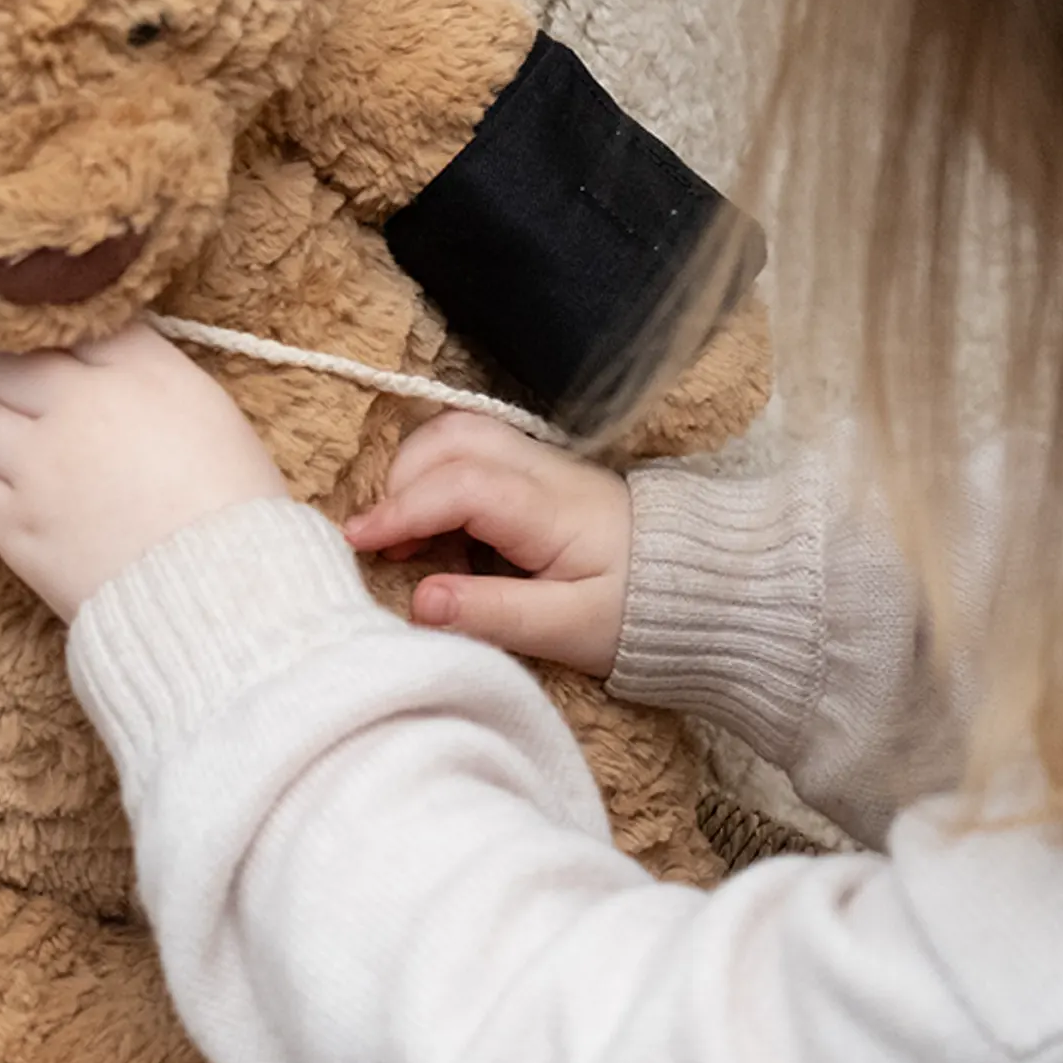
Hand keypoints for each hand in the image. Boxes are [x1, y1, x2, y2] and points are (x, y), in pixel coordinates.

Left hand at [0, 321, 288, 619]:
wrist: (224, 596)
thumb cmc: (231, 502)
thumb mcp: (203, 406)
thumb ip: (141, 365)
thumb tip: (87, 348)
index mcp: (138, 368)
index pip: (65, 320)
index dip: (58, 344)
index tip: (66, 366)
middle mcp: (77, 404)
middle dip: (5, 380)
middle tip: (30, 408)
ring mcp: (37, 466)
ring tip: (13, 454)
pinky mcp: (15, 526)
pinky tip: (14, 498)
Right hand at [344, 411, 630, 676]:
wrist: (705, 586)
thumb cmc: (638, 613)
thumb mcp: (567, 630)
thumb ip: (492, 613)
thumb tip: (418, 601)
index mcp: (550, 507)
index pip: (459, 486)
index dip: (400, 509)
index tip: (358, 541)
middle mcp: (542, 468)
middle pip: (452, 437)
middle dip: (402, 481)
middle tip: (386, 542)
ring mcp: (542, 462)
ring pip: (459, 433)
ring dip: (417, 472)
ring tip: (409, 537)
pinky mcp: (540, 471)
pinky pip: (473, 450)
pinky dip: (438, 477)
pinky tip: (442, 530)